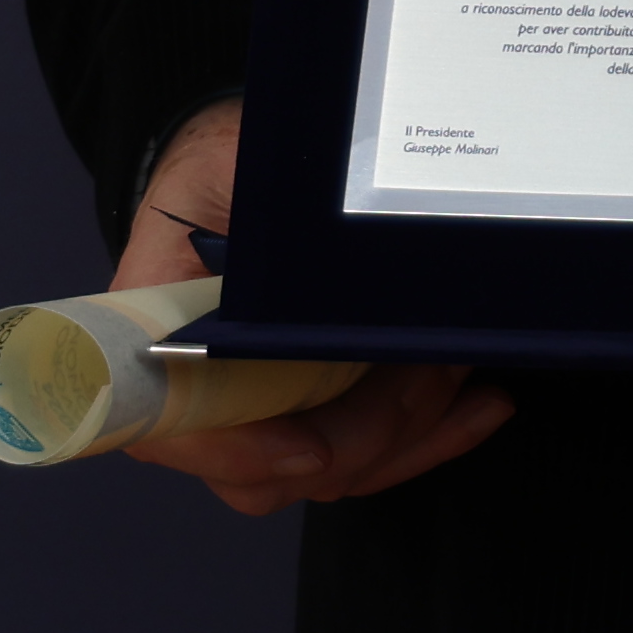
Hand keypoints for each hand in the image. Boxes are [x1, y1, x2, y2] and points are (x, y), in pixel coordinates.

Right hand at [103, 96, 512, 515]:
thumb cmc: (223, 163)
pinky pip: (365, 452)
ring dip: (407, 428)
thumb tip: (323, 279)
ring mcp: (258, 411)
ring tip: (457, 361)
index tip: (311, 447)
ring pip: (332, 468)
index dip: (242, 451)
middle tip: (428, 366)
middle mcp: (198, 395)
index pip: (176, 431)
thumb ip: (264, 228)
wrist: (235, 163)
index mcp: (154, 338)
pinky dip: (427, 435)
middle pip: (272, 468)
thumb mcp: (233, 170)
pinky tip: (477, 405)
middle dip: (364, 431)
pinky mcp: (310, 410)